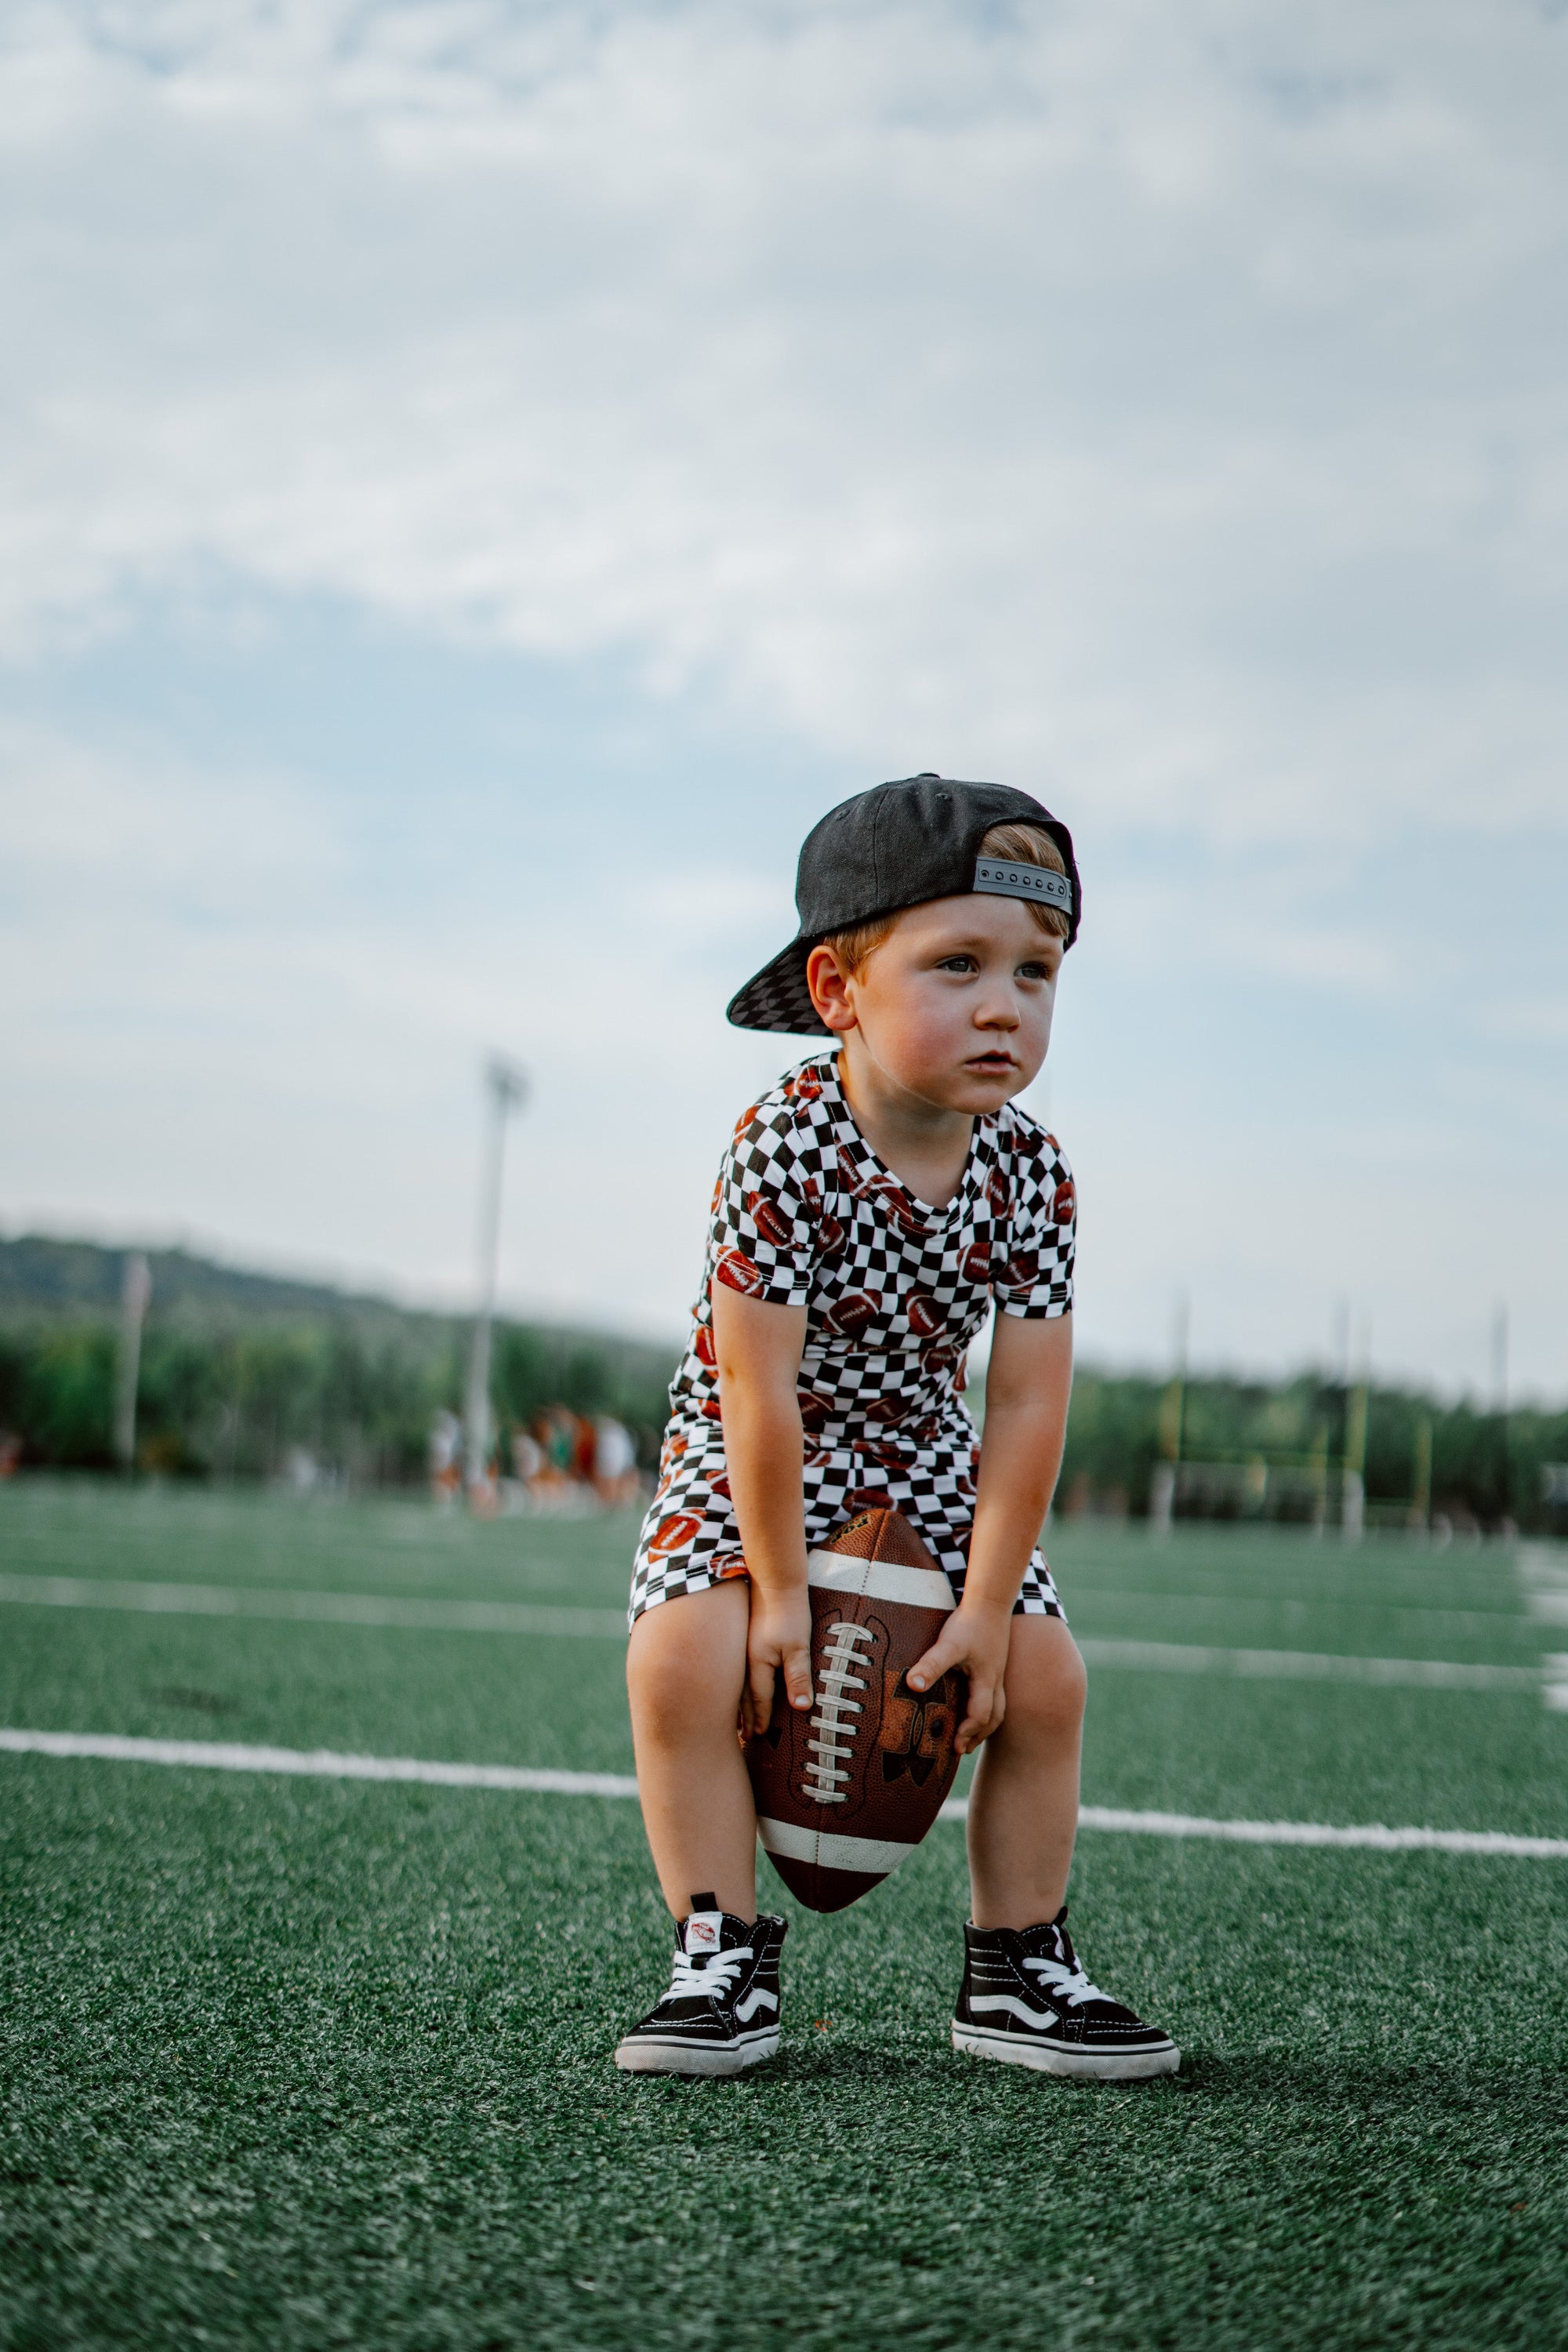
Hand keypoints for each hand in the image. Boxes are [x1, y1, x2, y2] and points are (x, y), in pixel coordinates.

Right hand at [741, 1587, 814, 1742]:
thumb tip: (801, 1707)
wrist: (775, 1580)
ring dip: (737, 1703)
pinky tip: (738, 1686)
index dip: (759, 1719)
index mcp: (757, 1664)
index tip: (756, 1737)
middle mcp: (744, 1660)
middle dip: (743, 1717)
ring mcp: (741, 1649)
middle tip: (743, 1737)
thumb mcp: (798, 1647)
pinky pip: (737, 1670)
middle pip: (742, 1696)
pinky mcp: (744, 1639)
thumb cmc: (789, 1613)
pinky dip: (737, 1685)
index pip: (759, 1700)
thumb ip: (798, 1677)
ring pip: (736, 1684)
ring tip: (736, 1719)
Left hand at [907, 1602, 1012, 1754]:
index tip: (955, 1746)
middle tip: (963, 1748)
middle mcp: (995, 1679)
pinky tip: (970, 1701)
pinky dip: (985, 1706)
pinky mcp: (993, 1663)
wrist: (989, 1599)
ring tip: (968, 1732)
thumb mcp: (948, 1645)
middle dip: (980, 1734)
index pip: (980, 1715)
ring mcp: (996, 1671)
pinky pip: (994, 1693)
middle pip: (995, 1716)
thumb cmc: (970, 1623)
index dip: (968, 1732)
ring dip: (985, 1722)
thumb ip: (931, 1665)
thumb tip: (912, 1685)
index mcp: (986, 1680)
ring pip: (998, 1705)